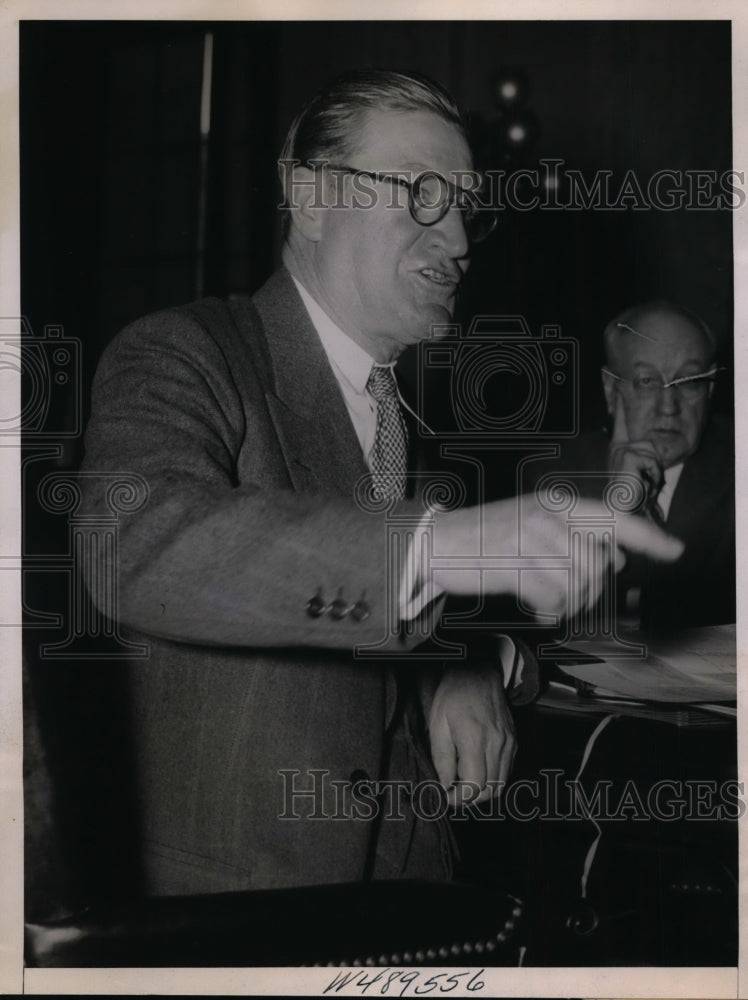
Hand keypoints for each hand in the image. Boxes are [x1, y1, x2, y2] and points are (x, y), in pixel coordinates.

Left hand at [427, 664, 516, 806]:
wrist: (478, 673)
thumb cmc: (454, 695)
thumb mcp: (437, 723)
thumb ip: (442, 757)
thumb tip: (444, 785)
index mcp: (475, 738)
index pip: (474, 786)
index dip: (458, 798)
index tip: (445, 797)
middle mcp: (497, 744)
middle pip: (490, 790)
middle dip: (470, 799)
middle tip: (453, 792)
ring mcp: (509, 743)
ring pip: (501, 784)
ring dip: (482, 791)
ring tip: (463, 783)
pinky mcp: (514, 742)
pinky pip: (506, 771)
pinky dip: (493, 779)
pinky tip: (477, 770)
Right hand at [430, 491, 683, 618]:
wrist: (439, 542)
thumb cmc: (489, 538)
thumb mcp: (536, 526)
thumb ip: (575, 538)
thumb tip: (617, 560)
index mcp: (559, 505)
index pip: (616, 519)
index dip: (649, 536)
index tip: (676, 551)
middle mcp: (549, 517)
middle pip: (599, 566)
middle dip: (588, 590)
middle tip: (562, 595)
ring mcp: (532, 540)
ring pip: (579, 585)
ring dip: (567, 602)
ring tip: (544, 598)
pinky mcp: (515, 565)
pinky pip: (554, 599)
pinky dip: (548, 610)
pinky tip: (534, 605)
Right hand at [608, 391, 663, 500]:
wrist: (623, 511)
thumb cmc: (631, 496)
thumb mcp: (639, 472)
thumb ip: (642, 457)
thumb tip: (650, 448)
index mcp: (617, 449)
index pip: (619, 422)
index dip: (618, 405)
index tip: (618, 388)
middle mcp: (616, 448)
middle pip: (649, 443)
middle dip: (654, 464)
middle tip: (643, 482)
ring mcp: (620, 451)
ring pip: (652, 452)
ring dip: (654, 471)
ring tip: (642, 484)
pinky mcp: (627, 456)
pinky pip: (651, 459)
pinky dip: (652, 473)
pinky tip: (641, 483)